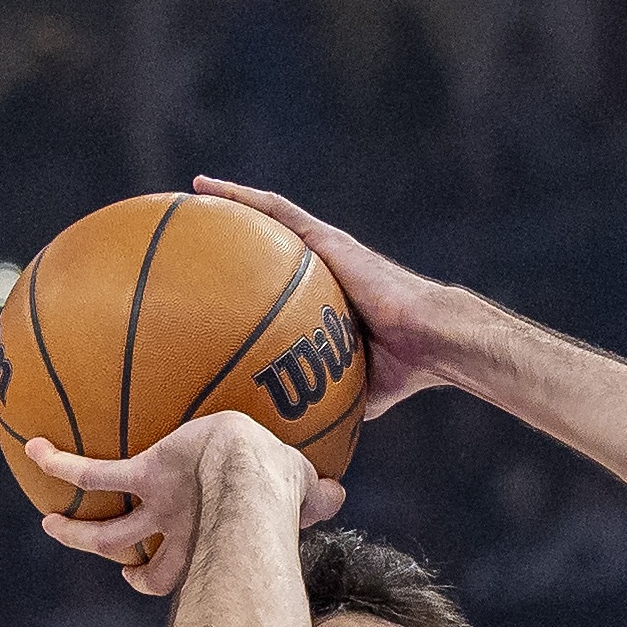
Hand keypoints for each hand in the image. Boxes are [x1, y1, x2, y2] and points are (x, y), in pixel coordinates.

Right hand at [23, 413, 342, 596]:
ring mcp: (157, 507)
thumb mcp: (304, 485)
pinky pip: (94, 471)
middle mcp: (179, 533)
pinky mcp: (144, 474)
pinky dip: (61, 464)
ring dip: (77, 532)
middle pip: (146, 565)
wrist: (247, 465)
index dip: (172, 581)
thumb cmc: (278, 476)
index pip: (186, 570)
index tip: (158, 579)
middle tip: (121, 572)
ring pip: (108, 532)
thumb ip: (317, 495)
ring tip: (49, 524)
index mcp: (209, 541)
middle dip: (132, 573)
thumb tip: (341, 494)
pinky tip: (32, 449)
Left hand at [192, 176, 460, 416]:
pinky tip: (209, 188)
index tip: (217, 279)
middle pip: (272, 243)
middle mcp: (325, 267)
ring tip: (195, 190)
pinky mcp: (327, 238)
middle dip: (237, 233)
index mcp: (329, 299)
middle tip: (198, 228)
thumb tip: (297, 438)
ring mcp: (326, 248)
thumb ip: (327, 401)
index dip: (252, 277)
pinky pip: (277, 211)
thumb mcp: (355, 389)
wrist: (431, 339)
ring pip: (270, 216)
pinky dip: (242, 197)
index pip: (284, 284)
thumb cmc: (404, 369)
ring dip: (233, 201)